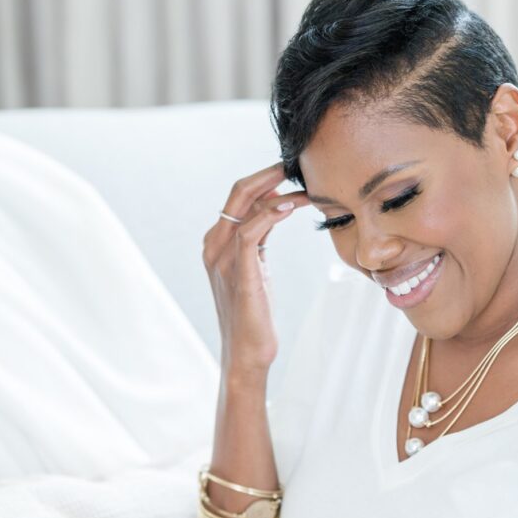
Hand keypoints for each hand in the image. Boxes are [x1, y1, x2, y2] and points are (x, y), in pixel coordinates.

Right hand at [203, 161, 311, 381]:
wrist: (247, 353)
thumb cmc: (255, 313)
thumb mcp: (257, 268)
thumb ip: (259, 238)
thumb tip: (276, 208)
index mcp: (217, 243)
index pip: (239, 197)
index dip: (265, 179)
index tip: (292, 170)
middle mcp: (214, 246)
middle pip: (238, 193)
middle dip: (268, 174)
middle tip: (298, 164)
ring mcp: (223, 259)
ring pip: (244, 206)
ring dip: (276, 190)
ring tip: (304, 184)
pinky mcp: (240, 273)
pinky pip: (250, 232)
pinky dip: (270, 214)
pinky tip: (291, 206)